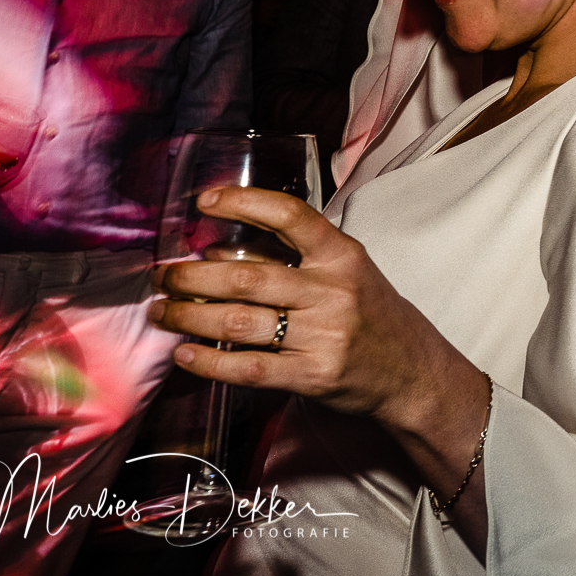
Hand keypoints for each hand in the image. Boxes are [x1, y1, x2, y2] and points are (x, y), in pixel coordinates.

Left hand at [150, 187, 483, 424]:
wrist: (411, 371)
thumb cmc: (370, 314)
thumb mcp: (346, 272)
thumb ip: (292, 258)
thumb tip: (214, 252)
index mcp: (342, 255)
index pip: (289, 215)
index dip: (242, 203)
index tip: (203, 200)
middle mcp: (332, 291)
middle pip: (247, 277)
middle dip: (193, 276)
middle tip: (163, 275)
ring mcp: (323, 335)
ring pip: (239, 323)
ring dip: (190, 317)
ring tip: (164, 312)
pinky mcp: (313, 375)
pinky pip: (249, 368)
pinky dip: (210, 363)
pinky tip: (185, 355)